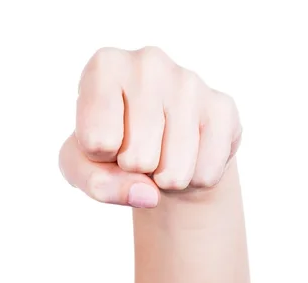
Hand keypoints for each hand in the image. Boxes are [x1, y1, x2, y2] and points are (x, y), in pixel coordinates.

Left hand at [59, 46, 241, 207]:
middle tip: (140, 150)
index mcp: (105, 67)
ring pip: (173, 173)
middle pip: (137, 159)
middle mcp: (148, 63)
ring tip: (162, 154)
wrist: (163, 145)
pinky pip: (205, 175)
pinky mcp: (222, 108)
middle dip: (136, 171)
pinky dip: (194, 180)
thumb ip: (98, 183)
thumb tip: (148, 194)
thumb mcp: (84, 166)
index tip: (108, 140)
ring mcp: (190, 82)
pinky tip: (189, 155)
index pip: (97, 141)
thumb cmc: (113, 149)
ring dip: (165, 180)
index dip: (101, 158)